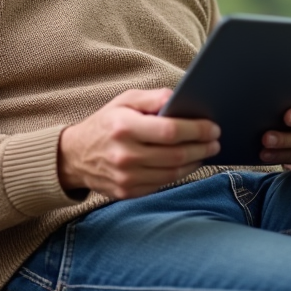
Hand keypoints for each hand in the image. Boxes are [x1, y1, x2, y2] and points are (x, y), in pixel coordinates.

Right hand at [58, 88, 220, 199]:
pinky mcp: (128, 192)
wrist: (75, 157)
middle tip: (215, 141)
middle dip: (201, 147)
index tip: (212, 127)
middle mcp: (125, 155)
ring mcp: (126, 177)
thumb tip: (178, 98)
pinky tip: (188, 163)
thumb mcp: (123, 101)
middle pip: (175, 155)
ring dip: (195, 162)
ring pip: (172, 173)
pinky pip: (162, 184)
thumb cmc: (105, 124)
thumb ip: (151, 98)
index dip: (196, 130)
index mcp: (124, 127)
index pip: (170, 131)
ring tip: (206, 151)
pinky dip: (180, 174)